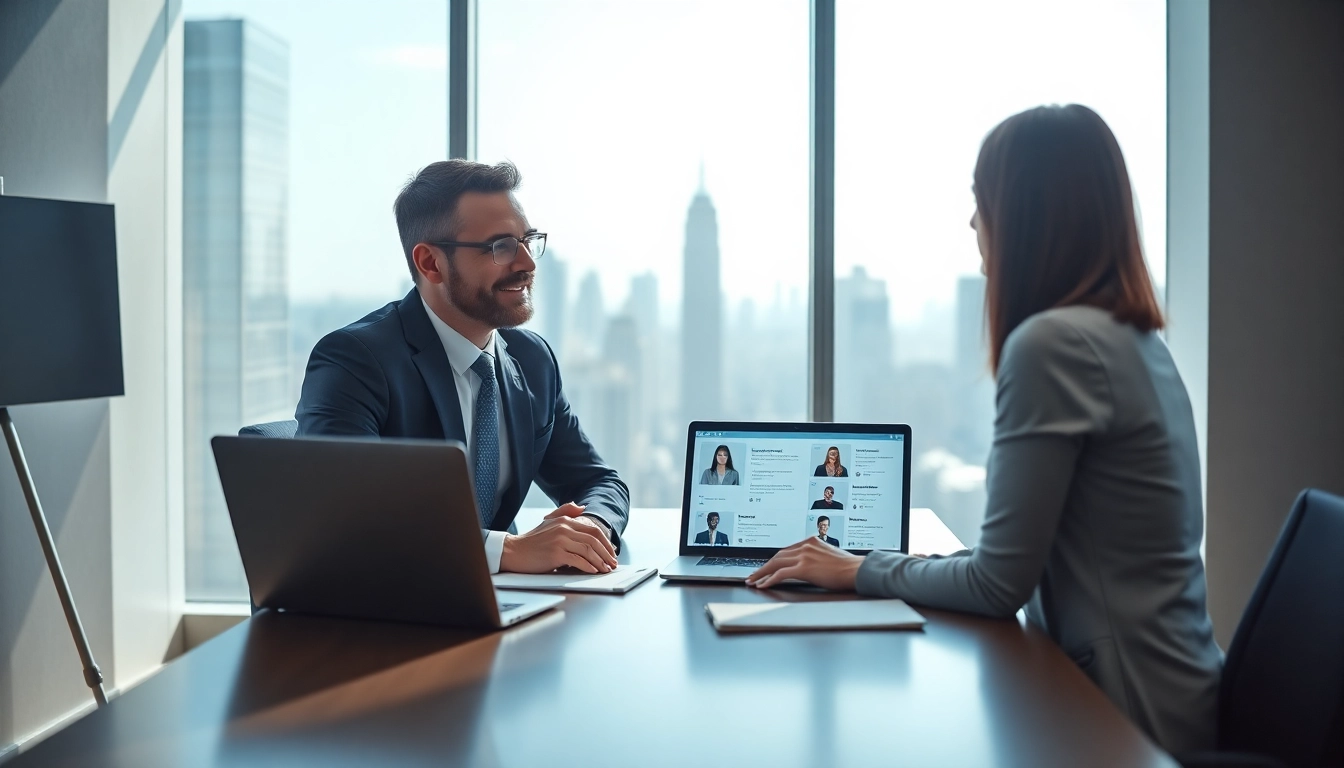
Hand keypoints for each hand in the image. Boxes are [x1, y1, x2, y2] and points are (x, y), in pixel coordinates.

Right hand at [500, 503, 618, 573]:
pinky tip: (593, 571)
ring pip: (588, 550)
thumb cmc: (532, 540)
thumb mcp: (549, 521)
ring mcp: (560, 541)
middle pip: (594, 540)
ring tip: (606, 569)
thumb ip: (565, 511)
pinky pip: (577, 560)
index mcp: (565, 521)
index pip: (593, 530)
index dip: (606, 542)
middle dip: (607, 553)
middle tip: (613, 563)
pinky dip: (588, 566)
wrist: (514, 551)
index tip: (611, 552)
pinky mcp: (555, 554)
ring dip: (600, 561)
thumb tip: (582, 507)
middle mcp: (564, 528)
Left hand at [746, 537, 863, 590]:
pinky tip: (763, 585)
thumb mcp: (829, 556)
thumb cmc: (848, 567)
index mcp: (811, 541)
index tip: (766, 567)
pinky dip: (769, 579)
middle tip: (753, 575)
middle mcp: (805, 546)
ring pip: (775, 563)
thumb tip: (809, 566)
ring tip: (753, 582)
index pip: (787, 550)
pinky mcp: (804, 567)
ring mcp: (804, 555)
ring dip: (762, 573)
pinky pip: (780, 573)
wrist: (857, 570)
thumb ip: (816, 557)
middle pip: (778, 556)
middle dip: (764, 566)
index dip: (774, 560)